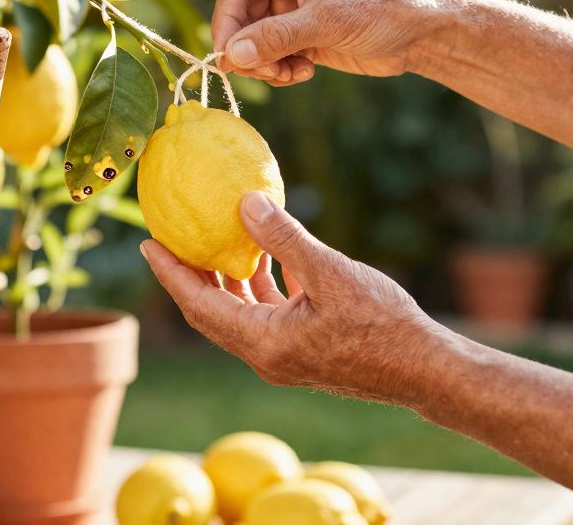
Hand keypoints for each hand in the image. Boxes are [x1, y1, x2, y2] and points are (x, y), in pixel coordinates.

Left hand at [140, 191, 450, 405]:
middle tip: (168, 238)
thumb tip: (244, 201)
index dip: (171, 274)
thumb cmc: (383, 325)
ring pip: (240, 312)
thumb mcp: (331, 272)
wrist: (425, 370)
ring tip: (212, 237)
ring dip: (225, 277)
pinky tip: (265, 253)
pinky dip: (259, 284)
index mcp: (264, 344)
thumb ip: (284, 238)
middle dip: (188, 275)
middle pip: (211, 312)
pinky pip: (268, 314)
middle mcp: (266, 355)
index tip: (148, 243)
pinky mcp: (304, 348)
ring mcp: (285, 355)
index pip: (199, 306)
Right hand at [212, 0, 454, 85]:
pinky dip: (278, 68)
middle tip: (266, 72)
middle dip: (250, 47)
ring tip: (290, 74)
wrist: (423, 32)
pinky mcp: (301, 30)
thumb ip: (278, 37)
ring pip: (253, 37)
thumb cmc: (384, 10)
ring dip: (265, 62)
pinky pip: (271, 51)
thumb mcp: (328, 22)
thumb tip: (232, 55)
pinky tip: (304, 73)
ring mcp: (292, 4)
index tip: (228, 56)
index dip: (227, 20)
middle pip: (242, 13)